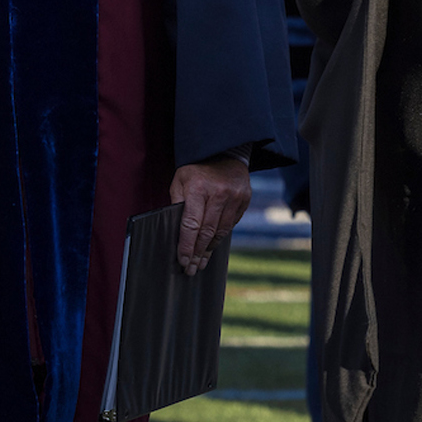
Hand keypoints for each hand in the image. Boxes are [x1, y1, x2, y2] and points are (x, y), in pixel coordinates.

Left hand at [168, 155, 251, 275]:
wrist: (226, 151)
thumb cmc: (197, 168)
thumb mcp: (180, 180)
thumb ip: (177, 203)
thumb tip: (176, 231)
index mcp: (198, 188)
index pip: (191, 224)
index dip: (186, 246)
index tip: (182, 261)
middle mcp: (219, 193)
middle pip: (207, 232)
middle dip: (197, 253)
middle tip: (191, 269)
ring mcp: (235, 197)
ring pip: (221, 231)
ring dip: (209, 249)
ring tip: (201, 262)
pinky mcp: (245, 200)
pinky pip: (231, 224)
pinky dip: (220, 237)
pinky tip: (212, 246)